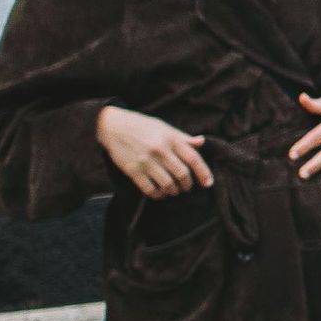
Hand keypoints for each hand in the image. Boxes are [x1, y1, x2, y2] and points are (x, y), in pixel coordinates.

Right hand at [96, 104, 212, 196]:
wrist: (113, 126)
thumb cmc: (142, 126)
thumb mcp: (164, 127)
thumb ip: (182, 137)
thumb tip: (201, 142)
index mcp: (170, 138)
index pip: (193, 158)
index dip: (203, 173)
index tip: (208, 184)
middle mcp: (160, 150)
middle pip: (182, 175)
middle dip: (187, 185)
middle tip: (185, 187)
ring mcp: (146, 161)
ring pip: (168, 185)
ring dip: (173, 191)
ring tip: (172, 190)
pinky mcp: (133, 170)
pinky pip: (150, 189)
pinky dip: (158, 195)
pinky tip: (159, 193)